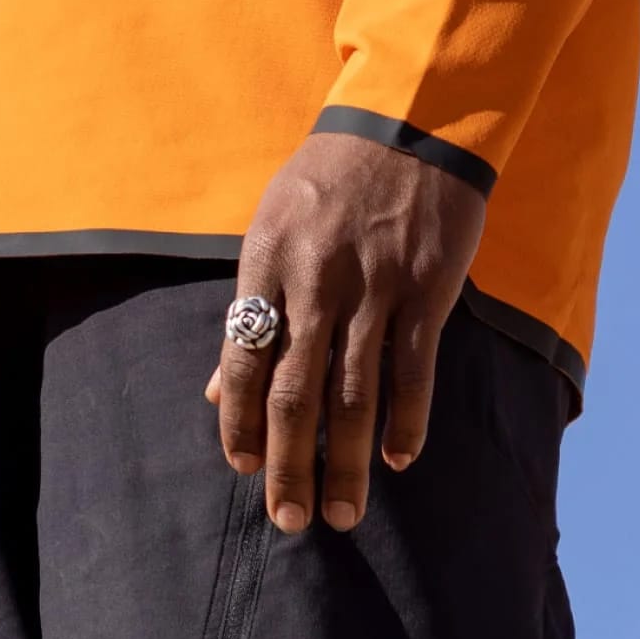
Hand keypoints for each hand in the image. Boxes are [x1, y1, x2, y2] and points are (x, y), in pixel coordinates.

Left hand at [205, 131, 486, 534]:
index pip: (242, 362)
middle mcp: (316, 280)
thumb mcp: (272, 230)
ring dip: (345, 465)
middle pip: (294, 394)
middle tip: (289, 521)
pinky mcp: (426, 289)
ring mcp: (374, 286)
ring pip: (354, 396)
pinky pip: (413, 370)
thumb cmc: (330, 181)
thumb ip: (248, 312)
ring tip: (341, 515)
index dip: (238, 424)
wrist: (411, 117)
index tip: (244, 469)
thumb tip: (213, 392)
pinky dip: (407, 421)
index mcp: (266, 264)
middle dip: (289, 466)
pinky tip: (398, 460)